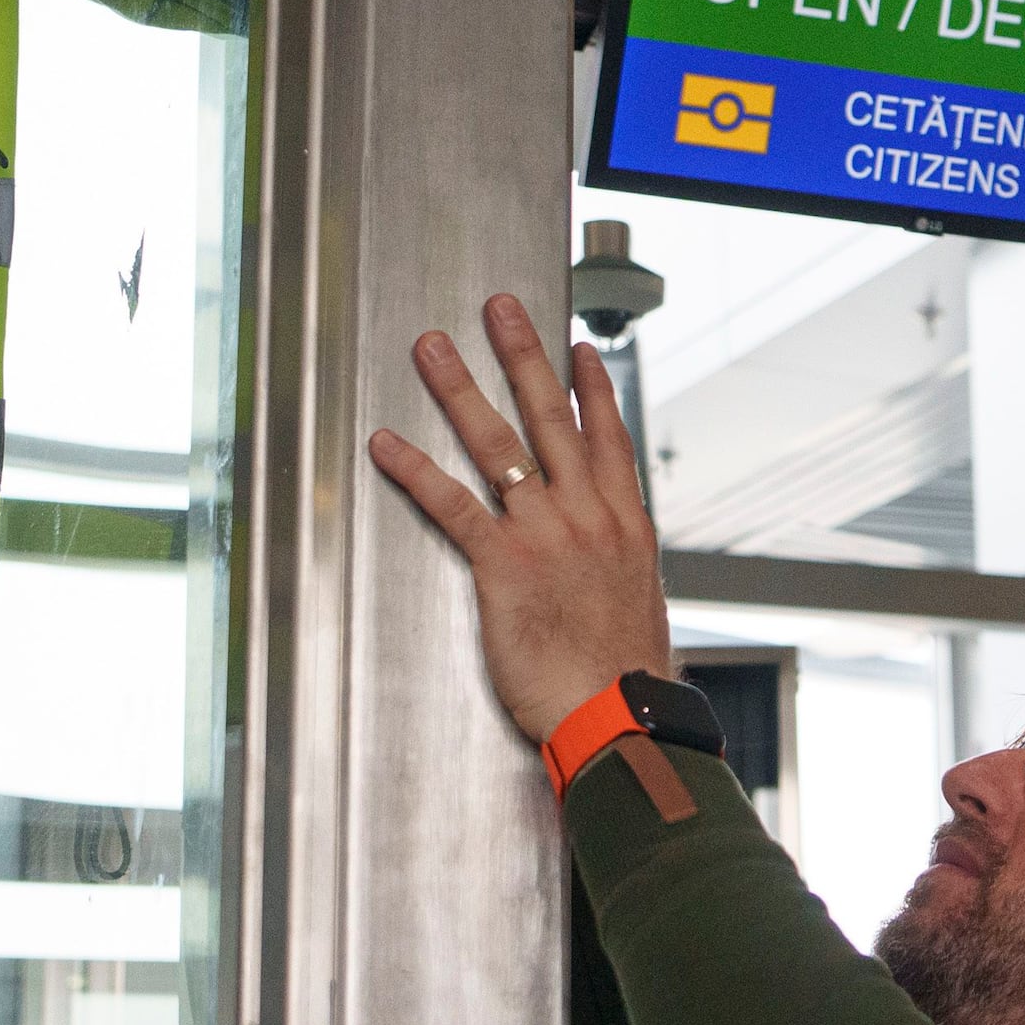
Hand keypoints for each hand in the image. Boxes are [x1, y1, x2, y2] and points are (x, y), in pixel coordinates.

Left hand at [367, 294, 674, 748]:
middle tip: (500, 310)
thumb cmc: (625, 676)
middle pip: (552, 419)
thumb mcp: (637, 606)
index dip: (593, 388)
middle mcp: (589, 516)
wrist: (620, 714)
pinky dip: (416, 470)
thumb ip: (616, 568)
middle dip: (524, 357)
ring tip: (434, 349)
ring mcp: (547, 535)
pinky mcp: (504, 565)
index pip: (609, 437)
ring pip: (500, 445)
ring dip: (461, 390)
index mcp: (626, 525)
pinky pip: (453, 505)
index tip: (579, 349)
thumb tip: (609, 561)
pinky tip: (387, 443)